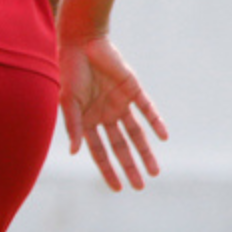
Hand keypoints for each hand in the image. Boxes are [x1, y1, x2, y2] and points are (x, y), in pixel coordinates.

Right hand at [58, 37, 168, 190]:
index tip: (118, 188)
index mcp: (87, 119)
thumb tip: (75, 152)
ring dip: (146, 152)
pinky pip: (147, 109)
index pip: (99, 151)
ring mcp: (120, 103)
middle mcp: (105, 114)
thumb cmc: (69, 72)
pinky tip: (163, 136)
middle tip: (140, 185)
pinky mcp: (132, 89)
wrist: (81, 42)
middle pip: (120, 146)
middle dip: (130, 166)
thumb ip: (73, 126)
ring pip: (136, 133)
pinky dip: (155, 122)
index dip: (108, 169)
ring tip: (155, 171)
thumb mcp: (68, 102)